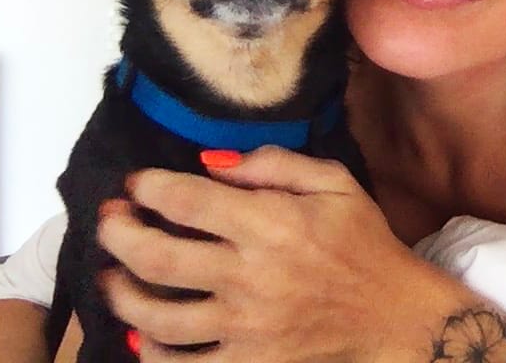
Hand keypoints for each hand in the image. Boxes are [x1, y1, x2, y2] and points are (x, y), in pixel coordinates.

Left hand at [97, 146, 448, 361]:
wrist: (396, 315)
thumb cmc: (365, 243)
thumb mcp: (335, 182)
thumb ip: (274, 164)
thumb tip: (211, 162)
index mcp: (272, 224)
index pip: (187, 201)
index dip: (148, 187)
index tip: (136, 183)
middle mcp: (252, 276)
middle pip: (156, 257)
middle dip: (119, 233)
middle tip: (109, 219)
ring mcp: (246, 327)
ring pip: (157, 316)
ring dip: (120, 293)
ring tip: (111, 275)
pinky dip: (151, 352)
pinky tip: (140, 333)